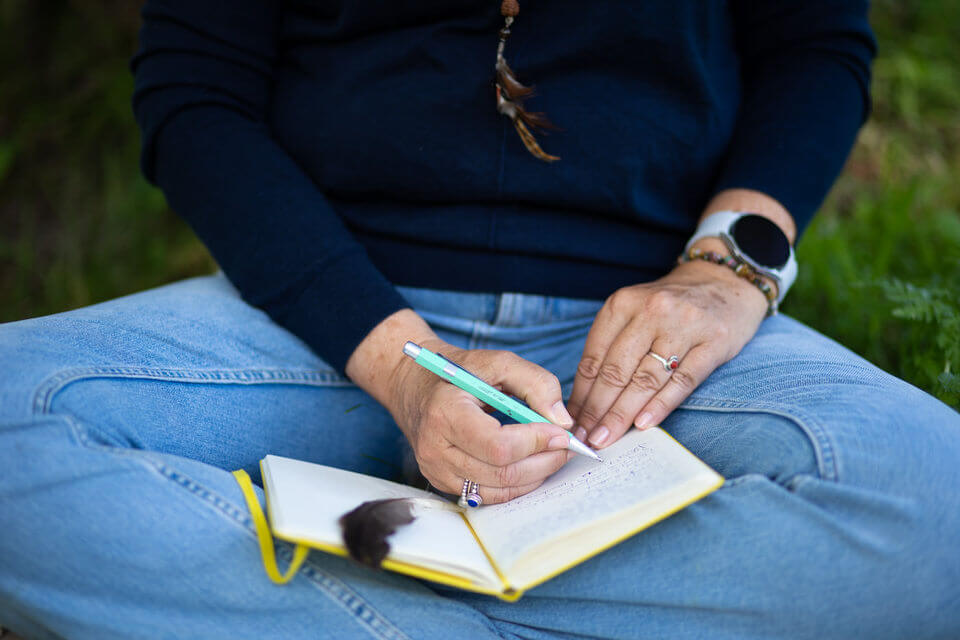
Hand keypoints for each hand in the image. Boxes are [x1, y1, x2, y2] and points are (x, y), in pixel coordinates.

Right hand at [345, 311, 575, 504]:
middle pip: (502, 472)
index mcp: (445, 413)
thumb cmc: (460, 372)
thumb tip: (563, 421)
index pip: (498, 445)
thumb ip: (536, 383)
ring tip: (553, 454)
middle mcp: (435, 448)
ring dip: (534, 476)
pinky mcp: (441, 482)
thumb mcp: (499, 362)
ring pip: (498, 490)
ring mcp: (436, 470)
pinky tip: (531, 465)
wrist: (415, 385)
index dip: (535, 442)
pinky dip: (516, 485)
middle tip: (566, 446)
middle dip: (543, 461)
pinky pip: (488, 495)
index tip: (561, 432)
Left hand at [566, 240, 769, 448]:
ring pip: (645, 379)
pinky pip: (683, 381)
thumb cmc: (670, 305)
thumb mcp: (633, 311)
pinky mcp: (714, 342)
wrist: (723, 281)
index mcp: (623, 303)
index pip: (594, 358)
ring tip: (606, 438)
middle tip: (583, 438)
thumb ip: (611, 346)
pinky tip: (643, 424)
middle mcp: (651, 311)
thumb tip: (584, 398)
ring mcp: (684, 326)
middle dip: (596, 410)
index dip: (580, 395)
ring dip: (622, 415)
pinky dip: (661, 405)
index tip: (570, 421)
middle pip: (616, 371)